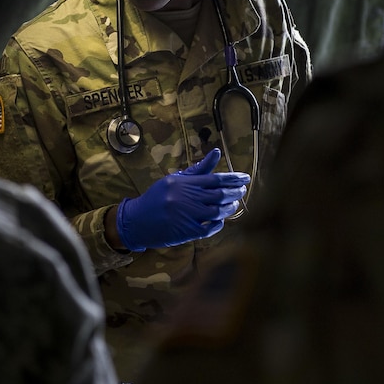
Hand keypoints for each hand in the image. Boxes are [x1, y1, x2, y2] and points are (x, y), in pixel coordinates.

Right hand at [115, 148, 247, 251]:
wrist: (137, 220)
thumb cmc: (157, 197)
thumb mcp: (174, 180)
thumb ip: (197, 169)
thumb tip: (216, 153)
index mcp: (185, 183)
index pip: (215, 179)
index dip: (233, 178)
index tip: (246, 178)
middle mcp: (187, 198)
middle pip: (220, 195)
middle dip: (235, 192)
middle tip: (242, 190)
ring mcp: (188, 215)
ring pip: (218, 211)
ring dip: (229, 208)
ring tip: (234, 204)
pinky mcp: (187, 231)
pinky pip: (210, 228)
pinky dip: (218, 224)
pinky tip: (221, 220)